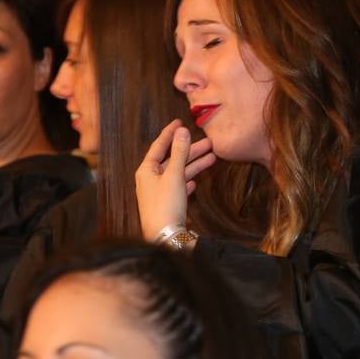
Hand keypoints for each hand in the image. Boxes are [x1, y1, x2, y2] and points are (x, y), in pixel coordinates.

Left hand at [136, 120, 215, 240]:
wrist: (164, 236)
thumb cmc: (165, 205)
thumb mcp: (174, 175)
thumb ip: (180, 152)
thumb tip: (182, 131)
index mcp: (147, 170)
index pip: (159, 146)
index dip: (170, 133)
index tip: (179, 122)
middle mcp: (150, 180)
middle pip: (172, 159)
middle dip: (190, 150)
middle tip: (208, 142)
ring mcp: (158, 193)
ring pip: (178, 173)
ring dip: (194, 165)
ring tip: (213, 157)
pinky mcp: (167, 204)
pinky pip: (178, 187)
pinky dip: (187, 181)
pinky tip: (196, 181)